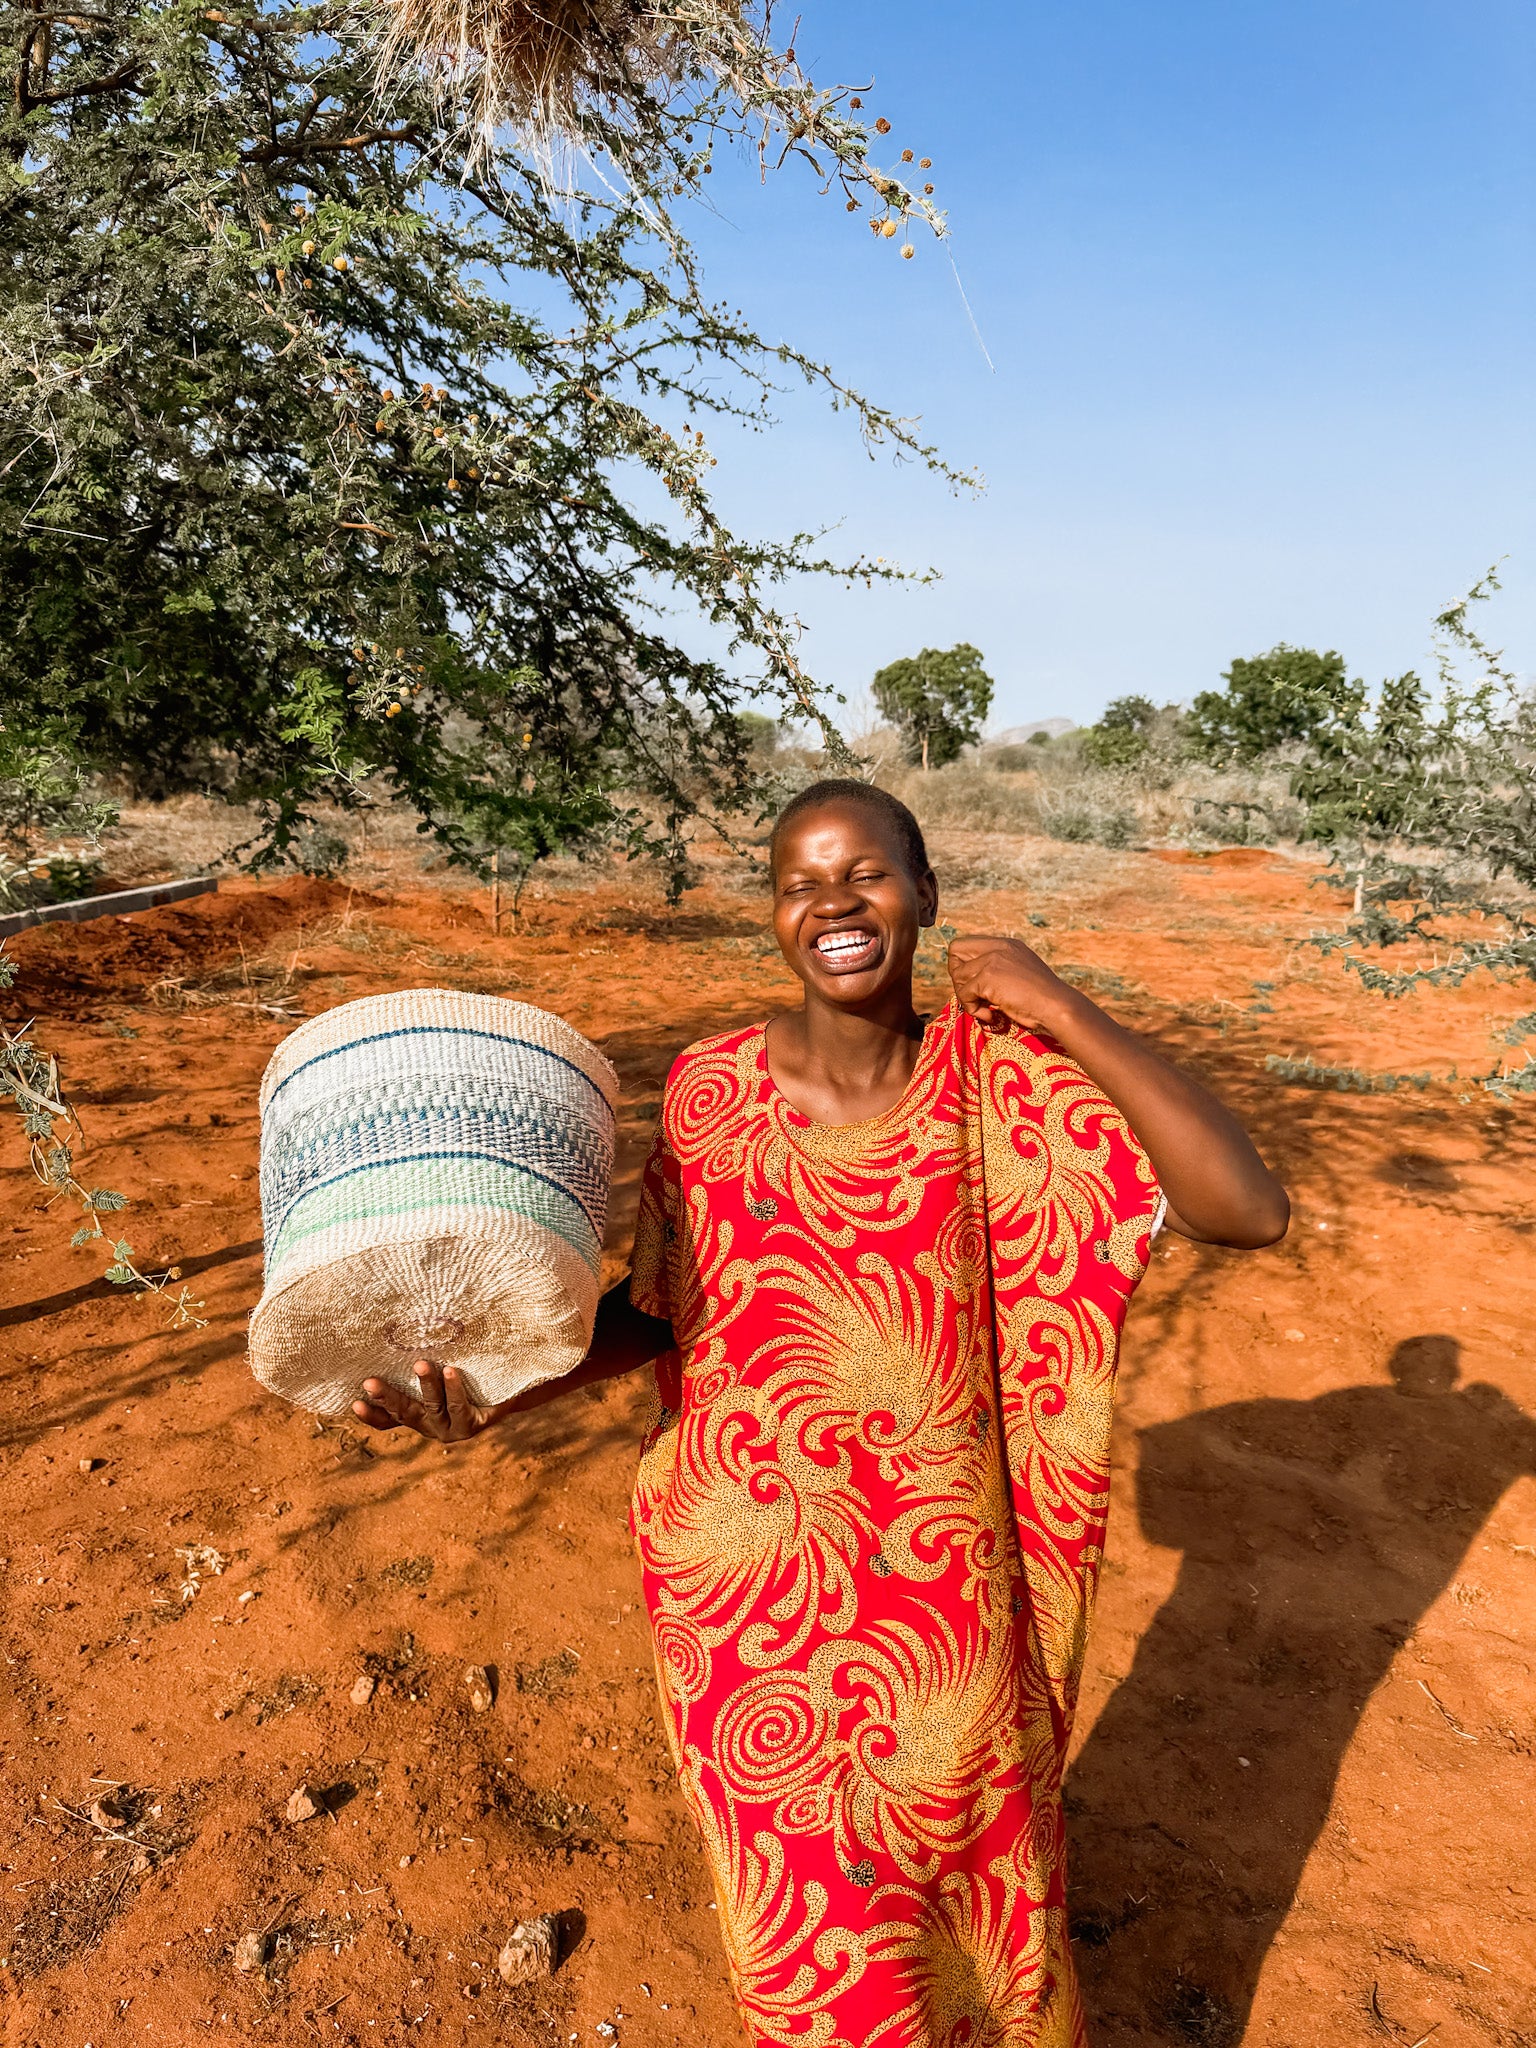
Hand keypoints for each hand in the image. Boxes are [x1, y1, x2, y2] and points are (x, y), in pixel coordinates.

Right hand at [352, 1360, 509, 1441]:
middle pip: (404, 1412)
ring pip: (433, 1406)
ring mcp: (451, 1428)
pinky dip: (454, 1388)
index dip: (371, 1414)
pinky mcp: (473, 1426)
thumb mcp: (439, 1369)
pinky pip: (460, 1406)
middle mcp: (430, 1425)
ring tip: (420, 1364)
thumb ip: (417, 1359)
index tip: (353, 1402)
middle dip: (386, 1397)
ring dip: (426, 1384)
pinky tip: (451, 1370)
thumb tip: (393, 1320)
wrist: (508, 1391)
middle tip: (369, 1382)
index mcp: (417, 1415)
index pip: (388, 1419)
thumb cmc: (466, 1374)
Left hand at [947, 934, 1072, 1034]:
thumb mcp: (1020, 973)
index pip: (966, 944)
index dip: (963, 965)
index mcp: (1006, 944)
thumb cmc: (1040, 999)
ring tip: (986, 1009)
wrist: (1056, 1006)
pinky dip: (973, 1009)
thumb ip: (999, 969)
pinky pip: (964, 994)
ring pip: (958, 977)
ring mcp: (992, 960)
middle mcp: (998, 947)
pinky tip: (990, 1015)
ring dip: (967, 998)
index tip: (975, 984)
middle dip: (958, 977)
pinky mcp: (988, 977)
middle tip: (974, 995)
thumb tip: (972, 980)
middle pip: (955, 952)